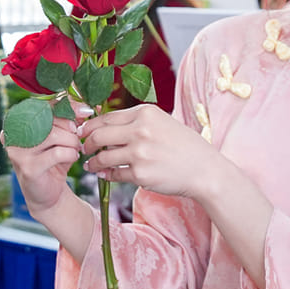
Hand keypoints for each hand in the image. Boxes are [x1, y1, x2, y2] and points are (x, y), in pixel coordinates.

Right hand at [6, 113, 86, 214]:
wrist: (49, 194)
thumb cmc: (55, 160)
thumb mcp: (63, 136)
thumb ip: (72, 119)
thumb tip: (89, 107)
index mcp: (18, 122)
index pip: (45, 105)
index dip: (68, 107)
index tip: (86, 112)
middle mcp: (13, 134)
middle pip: (50, 119)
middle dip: (71, 127)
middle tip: (78, 137)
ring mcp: (18, 152)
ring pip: (54, 135)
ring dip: (72, 141)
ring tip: (76, 149)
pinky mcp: (28, 168)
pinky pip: (57, 153)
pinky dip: (70, 154)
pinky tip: (72, 158)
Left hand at [79, 104, 225, 198]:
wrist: (205, 170)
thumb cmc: (185, 146)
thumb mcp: (163, 122)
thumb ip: (137, 122)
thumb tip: (106, 126)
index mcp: (145, 113)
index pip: (107, 117)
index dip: (90, 126)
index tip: (83, 132)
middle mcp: (140, 130)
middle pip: (99, 135)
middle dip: (87, 143)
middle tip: (84, 148)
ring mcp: (140, 152)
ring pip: (103, 157)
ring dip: (93, 162)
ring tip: (90, 165)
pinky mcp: (140, 174)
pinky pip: (114, 174)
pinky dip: (106, 175)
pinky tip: (104, 175)